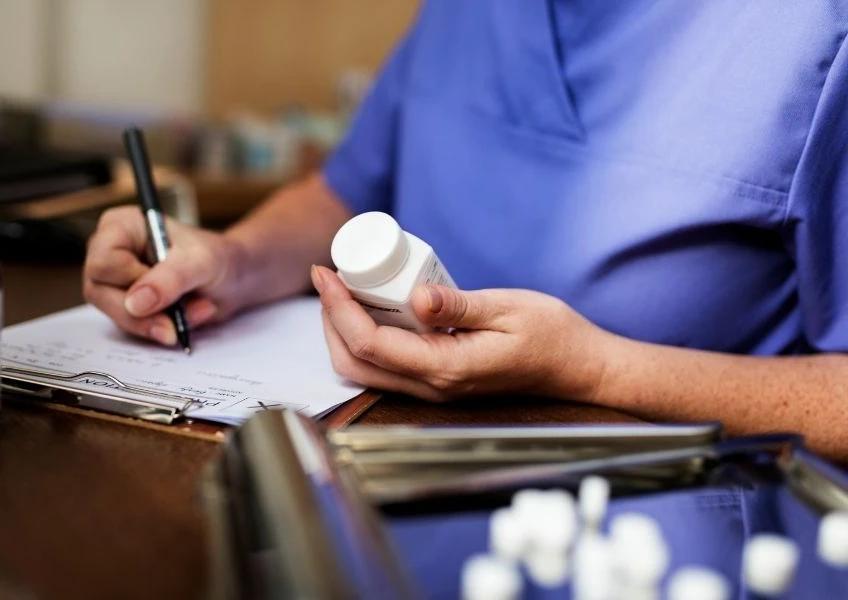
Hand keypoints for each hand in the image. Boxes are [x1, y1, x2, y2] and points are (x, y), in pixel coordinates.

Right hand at [83, 206, 249, 344]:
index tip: (166, 284)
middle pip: (101, 293)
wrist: (233, 279)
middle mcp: (109, 252)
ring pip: (117, 316)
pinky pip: (132, 328)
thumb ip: (170, 279)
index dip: (132, 280)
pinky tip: (188, 316)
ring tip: (196, 308)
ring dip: (160, 321)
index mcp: (120, 226)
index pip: (103, 262)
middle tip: (183, 313)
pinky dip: (163, 328)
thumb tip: (136, 304)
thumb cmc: (217, 258)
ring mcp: (114, 282)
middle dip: (147, 311)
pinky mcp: (125, 306)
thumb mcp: (200, 263)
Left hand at [310, 265, 611, 401]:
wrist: (577, 367)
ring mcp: (433, 388)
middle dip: (329, 321)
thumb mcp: (508, 309)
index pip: (370, 343)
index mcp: (446, 368)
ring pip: (364, 370)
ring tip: (343, 290)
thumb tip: (416, 297)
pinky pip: (384, 366)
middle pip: (353, 363)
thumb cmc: (550, 335)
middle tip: (329, 278)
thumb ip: (460, 306)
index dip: (337, 308)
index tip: (325, 273)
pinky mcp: (437, 381)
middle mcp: (432, 386)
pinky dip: (364, 338)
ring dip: (343, 331)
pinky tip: (371, 307)